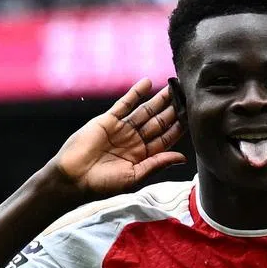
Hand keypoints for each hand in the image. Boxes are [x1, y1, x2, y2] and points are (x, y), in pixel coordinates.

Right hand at [52, 78, 186, 193]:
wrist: (73, 179)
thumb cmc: (103, 185)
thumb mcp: (134, 177)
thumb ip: (157, 164)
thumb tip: (183, 157)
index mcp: (143, 156)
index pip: (166, 139)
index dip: (179, 127)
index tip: (193, 116)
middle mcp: (135, 141)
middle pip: (159, 122)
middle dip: (173, 109)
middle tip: (187, 95)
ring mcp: (122, 129)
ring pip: (145, 111)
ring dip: (159, 99)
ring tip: (173, 86)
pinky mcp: (107, 120)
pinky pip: (124, 104)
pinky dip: (135, 93)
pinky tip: (148, 83)